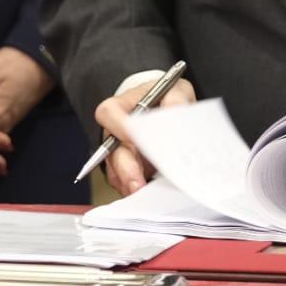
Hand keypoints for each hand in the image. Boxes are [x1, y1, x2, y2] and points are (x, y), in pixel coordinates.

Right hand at [93, 75, 196, 195]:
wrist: (165, 109)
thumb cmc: (165, 98)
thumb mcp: (174, 91)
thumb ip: (175, 101)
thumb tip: (176, 114)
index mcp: (120, 107)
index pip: (109, 113)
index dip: (118, 126)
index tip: (134, 137)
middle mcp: (114, 132)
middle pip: (111, 150)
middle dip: (125, 169)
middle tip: (138, 183)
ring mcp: (119, 152)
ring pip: (116, 171)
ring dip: (130, 183)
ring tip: (145, 194)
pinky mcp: (127, 169)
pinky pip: (125, 182)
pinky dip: (136, 189)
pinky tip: (148, 194)